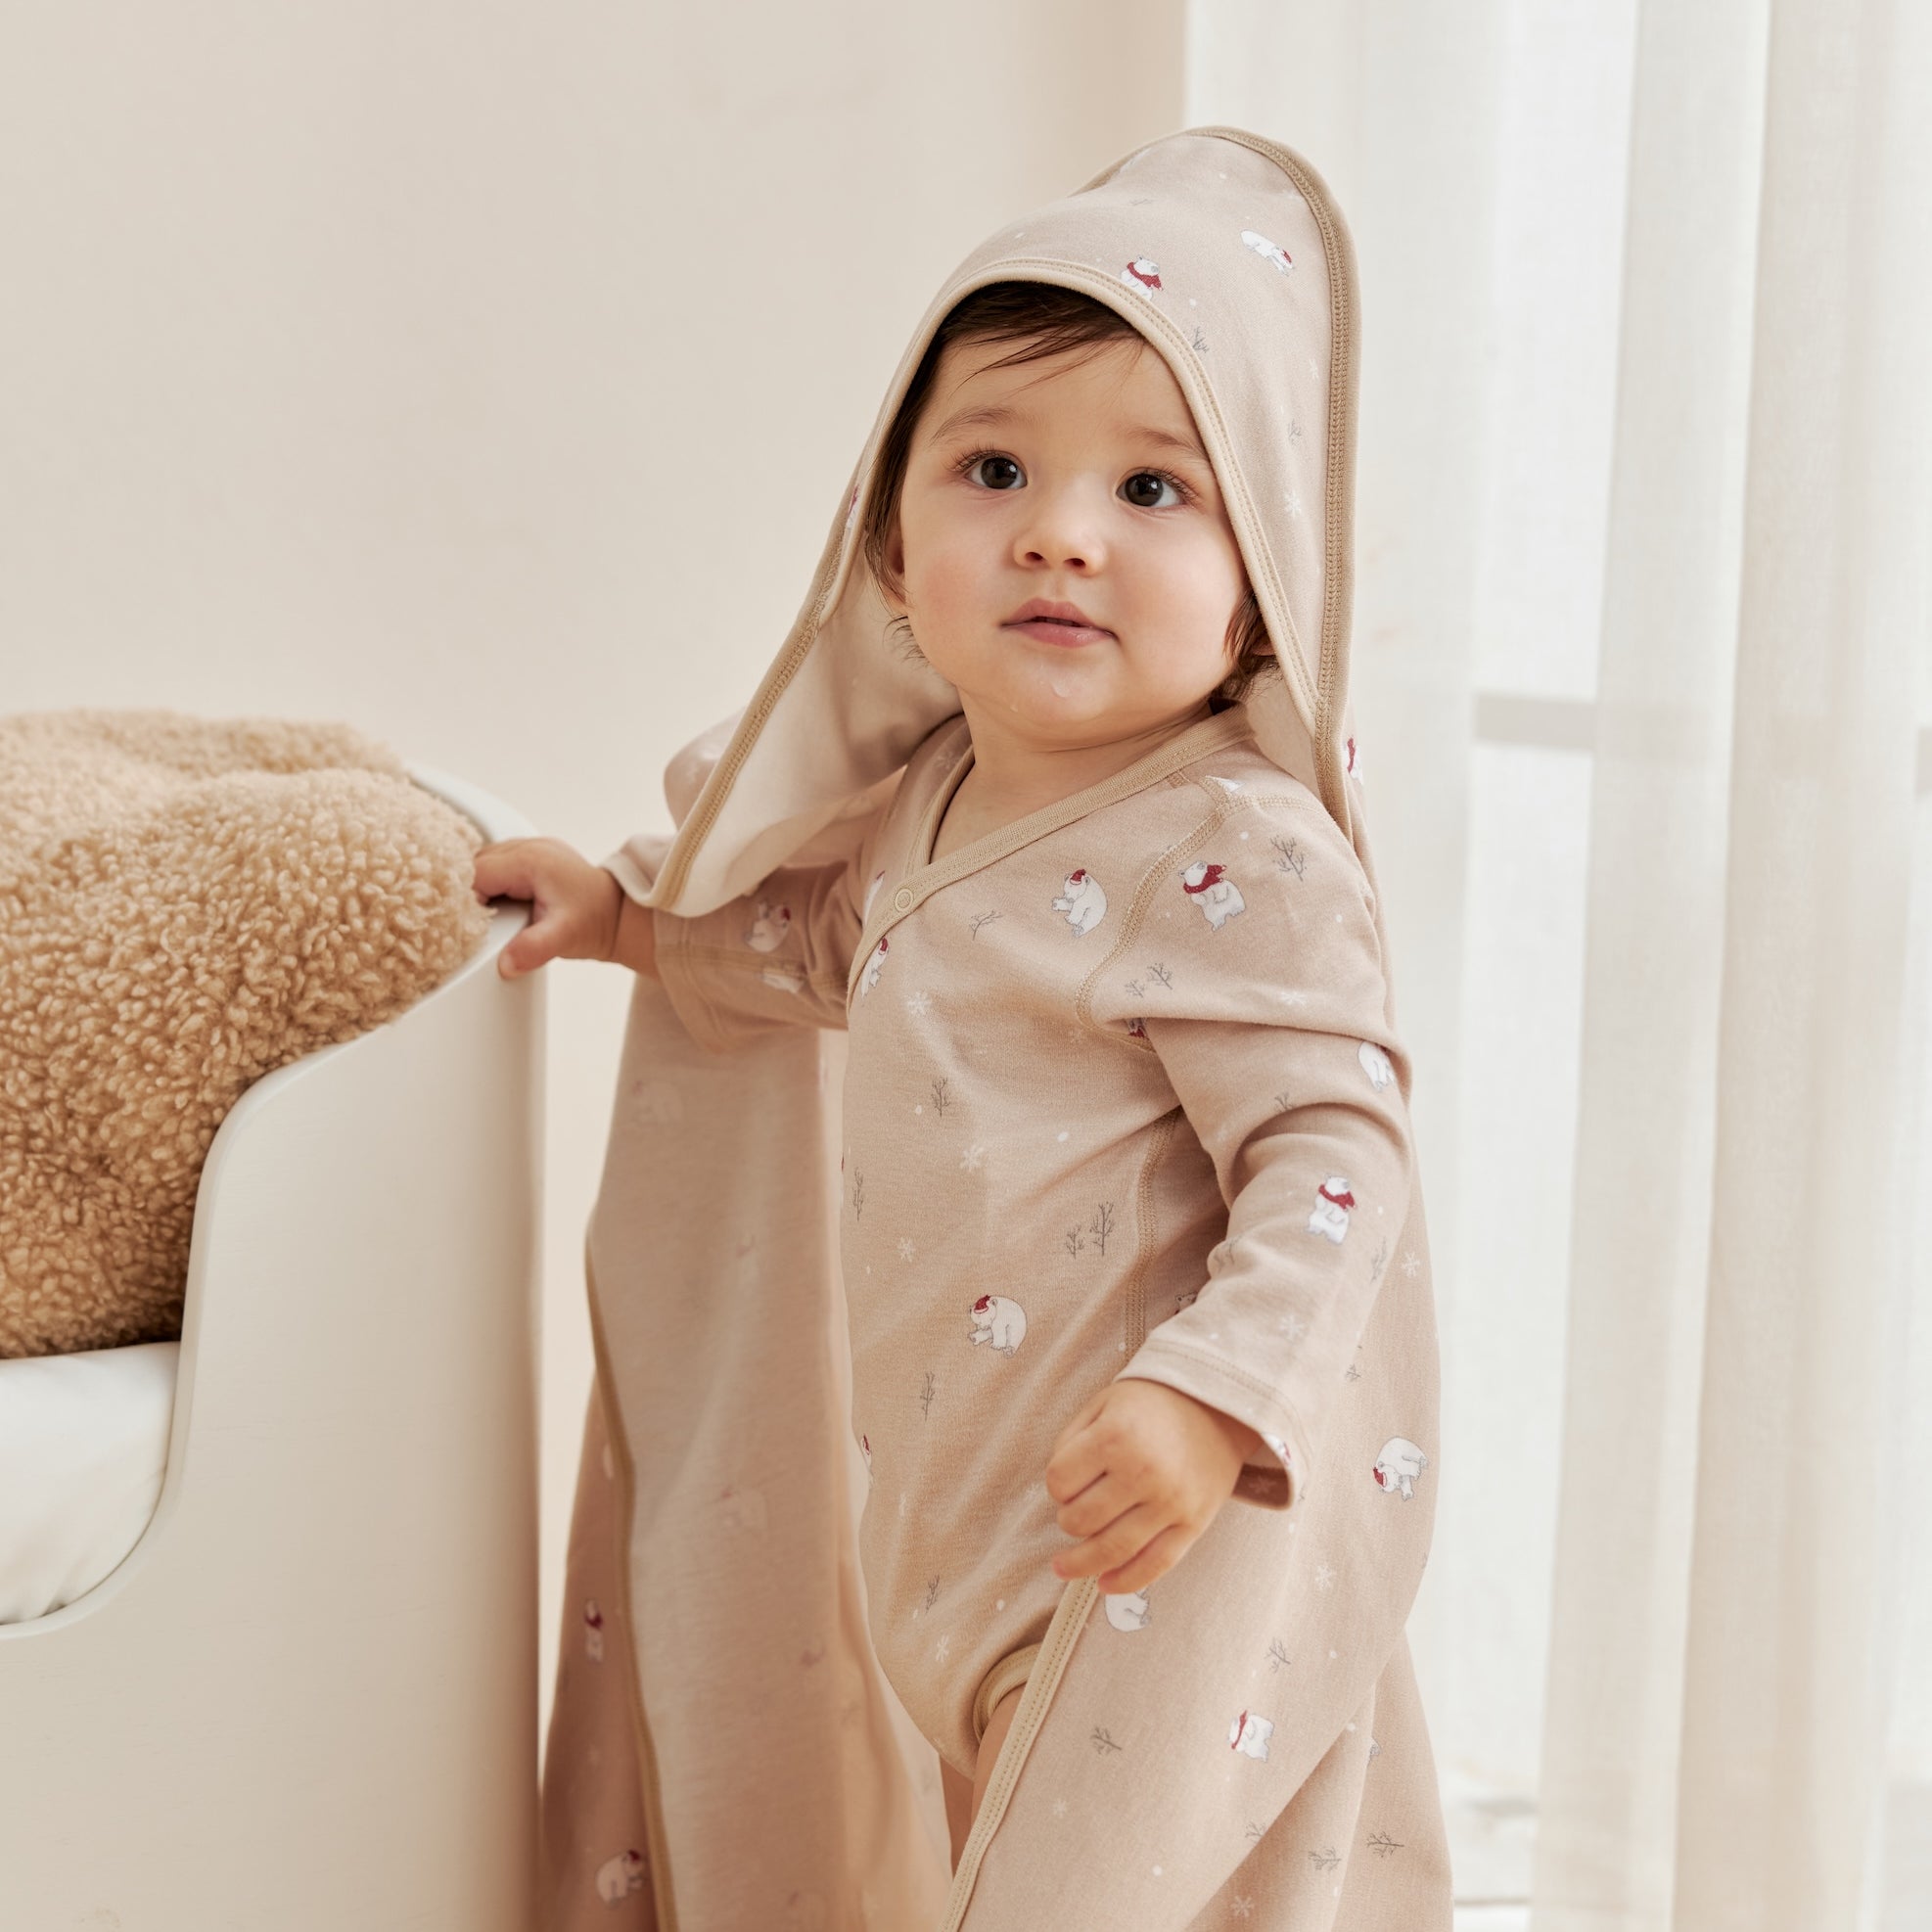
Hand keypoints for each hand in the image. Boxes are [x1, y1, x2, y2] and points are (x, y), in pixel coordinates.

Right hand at [472, 836, 627, 978]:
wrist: (620, 915)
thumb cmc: (596, 921)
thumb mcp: (564, 937)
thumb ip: (533, 948)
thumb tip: (505, 964)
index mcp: (529, 860)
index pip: (475, 873)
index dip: (465, 899)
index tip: (467, 924)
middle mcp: (528, 847)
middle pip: (475, 865)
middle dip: (469, 893)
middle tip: (473, 924)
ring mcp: (531, 849)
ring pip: (484, 864)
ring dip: (480, 888)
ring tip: (486, 917)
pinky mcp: (534, 859)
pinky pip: (499, 866)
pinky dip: (492, 884)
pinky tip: (497, 906)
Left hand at [1043, 1380, 1261, 1594]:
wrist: (1219, 1406)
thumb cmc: (1153, 1404)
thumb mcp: (1104, 1404)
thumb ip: (1072, 1440)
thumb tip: (1059, 1490)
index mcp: (1115, 1436)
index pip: (1060, 1481)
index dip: (1056, 1485)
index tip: (1065, 1483)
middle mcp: (1143, 1471)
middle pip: (1081, 1520)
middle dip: (1068, 1520)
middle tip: (1072, 1513)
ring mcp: (1171, 1502)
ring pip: (1112, 1550)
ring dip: (1081, 1564)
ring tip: (1064, 1567)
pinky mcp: (1194, 1524)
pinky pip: (1155, 1565)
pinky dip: (1125, 1581)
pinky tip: (1104, 1584)